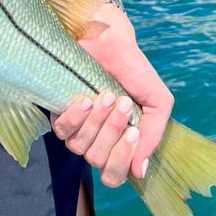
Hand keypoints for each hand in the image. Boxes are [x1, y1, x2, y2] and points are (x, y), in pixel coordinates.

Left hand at [51, 23, 173, 185]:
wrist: (111, 41)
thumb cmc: (134, 70)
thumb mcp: (156, 102)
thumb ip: (152, 136)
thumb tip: (140, 171)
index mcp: (119, 142)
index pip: (114, 175)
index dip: (122, 160)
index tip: (133, 132)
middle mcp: (96, 139)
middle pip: (98, 161)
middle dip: (112, 132)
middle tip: (122, 103)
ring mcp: (77, 127)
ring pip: (80, 147)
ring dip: (97, 121)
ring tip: (107, 94)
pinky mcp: (59, 111)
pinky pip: (62, 130)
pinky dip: (76, 116)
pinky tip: (86, 98)